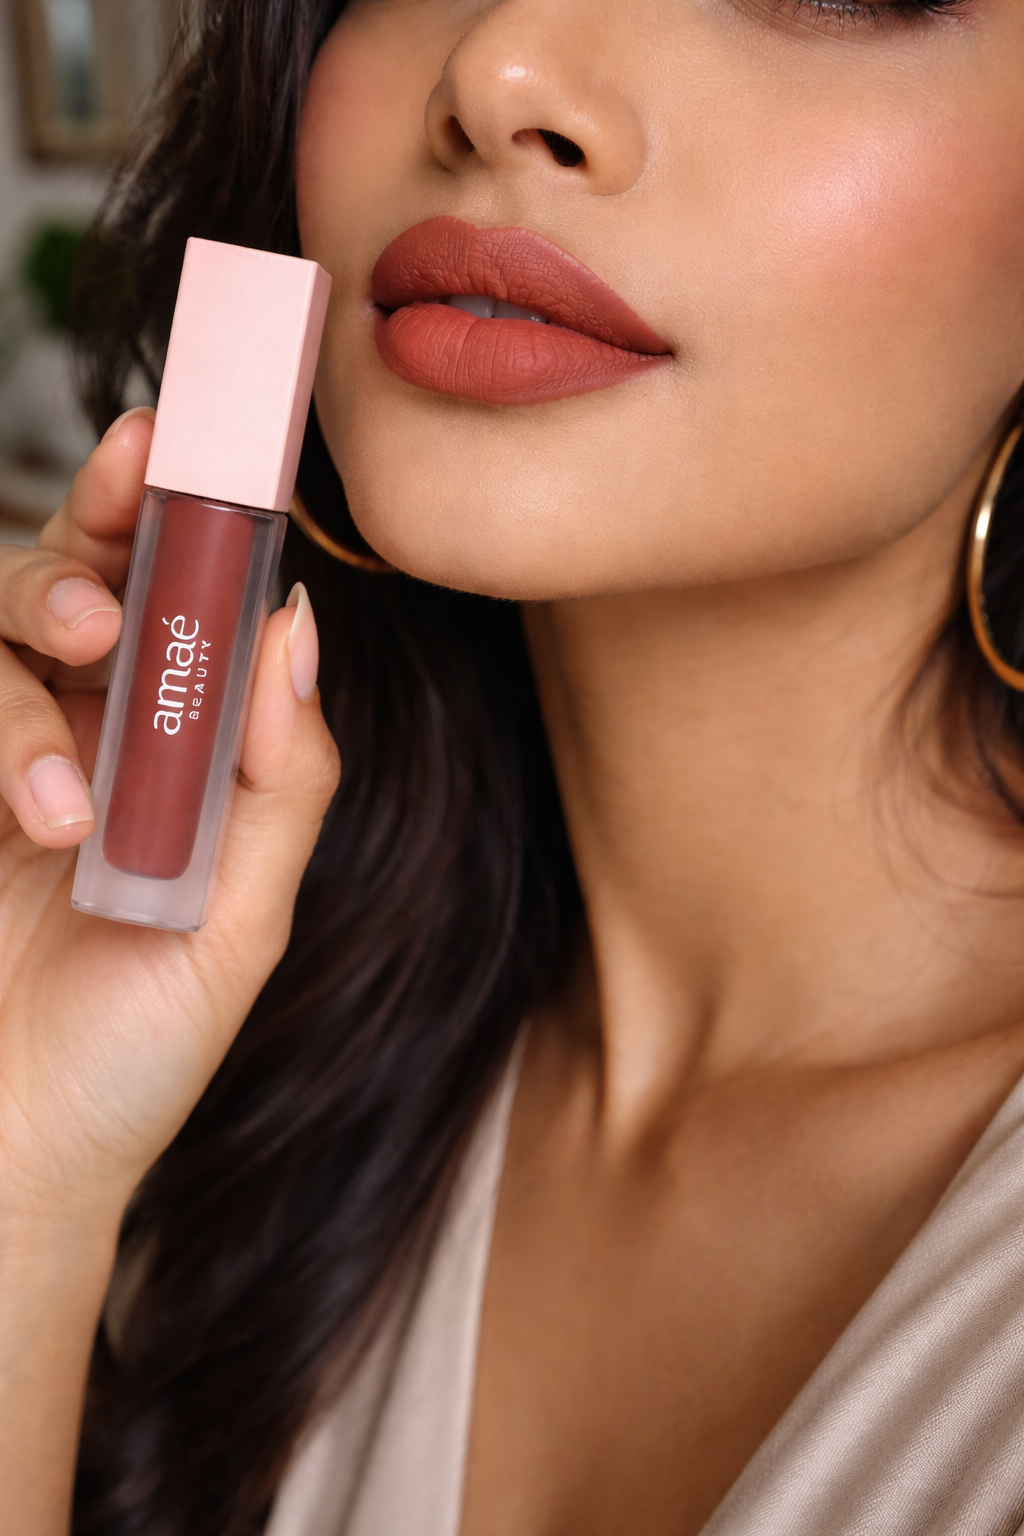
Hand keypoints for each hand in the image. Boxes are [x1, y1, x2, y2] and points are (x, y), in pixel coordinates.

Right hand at [0, 408, 339, 1228]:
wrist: (21, 1163)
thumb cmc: (139, 1051)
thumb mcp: (243, 919)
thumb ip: (281, 776)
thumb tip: (300, 626)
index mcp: (170, 750)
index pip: (172, 602)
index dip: (171, 514)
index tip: (177, 441)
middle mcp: (79, 736)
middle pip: (64, 585)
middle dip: (77, 565)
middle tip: (104, 614)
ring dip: (22, 692)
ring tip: (62, 809)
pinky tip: (31, 822)